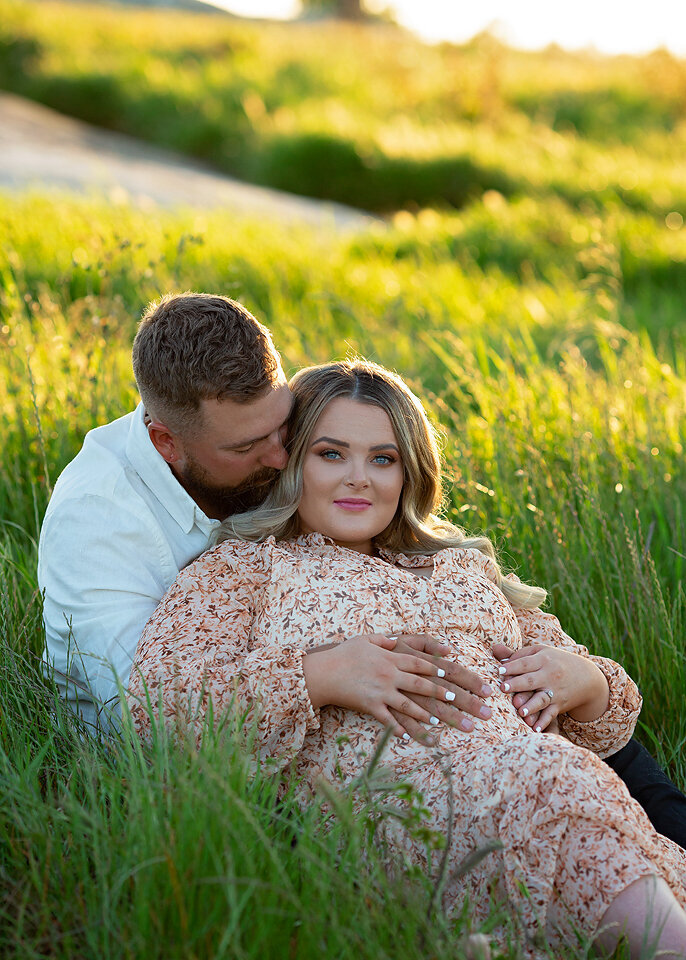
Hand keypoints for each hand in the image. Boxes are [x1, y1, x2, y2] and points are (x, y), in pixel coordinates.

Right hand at [304, 633, 491, 742]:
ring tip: (443, 724)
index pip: (422, 663)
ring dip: (429, 716)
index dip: (440, 669)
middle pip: (424, 685)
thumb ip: (386, 640)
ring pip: (410, 705)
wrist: (323, 671)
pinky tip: (414, 739)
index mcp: (392, 657)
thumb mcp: (367, 639)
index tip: (458, 674)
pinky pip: (389, 721)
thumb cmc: (345, 653)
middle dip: (444, 694)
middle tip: (461, 702)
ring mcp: (381, 692)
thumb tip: (400, 640)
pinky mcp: (371, 707)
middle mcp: (390, 675)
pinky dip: (402, 731)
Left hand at [492, 642, 608, 730]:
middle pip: (531, 680)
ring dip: (531, 705)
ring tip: (520, 711)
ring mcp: (555, 691)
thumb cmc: (555, 662)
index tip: (499, 670)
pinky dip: (544, 722)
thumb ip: (518, 654)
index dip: (512, 666)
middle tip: (503, 688)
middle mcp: (550, 675)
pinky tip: (536, 730)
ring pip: (542, 699)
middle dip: (517, 684)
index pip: (525, 663)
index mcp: (543, 659)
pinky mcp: (559, 705)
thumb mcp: (540, 653)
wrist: (586, 677)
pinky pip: (551, 714)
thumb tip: (495, 649)